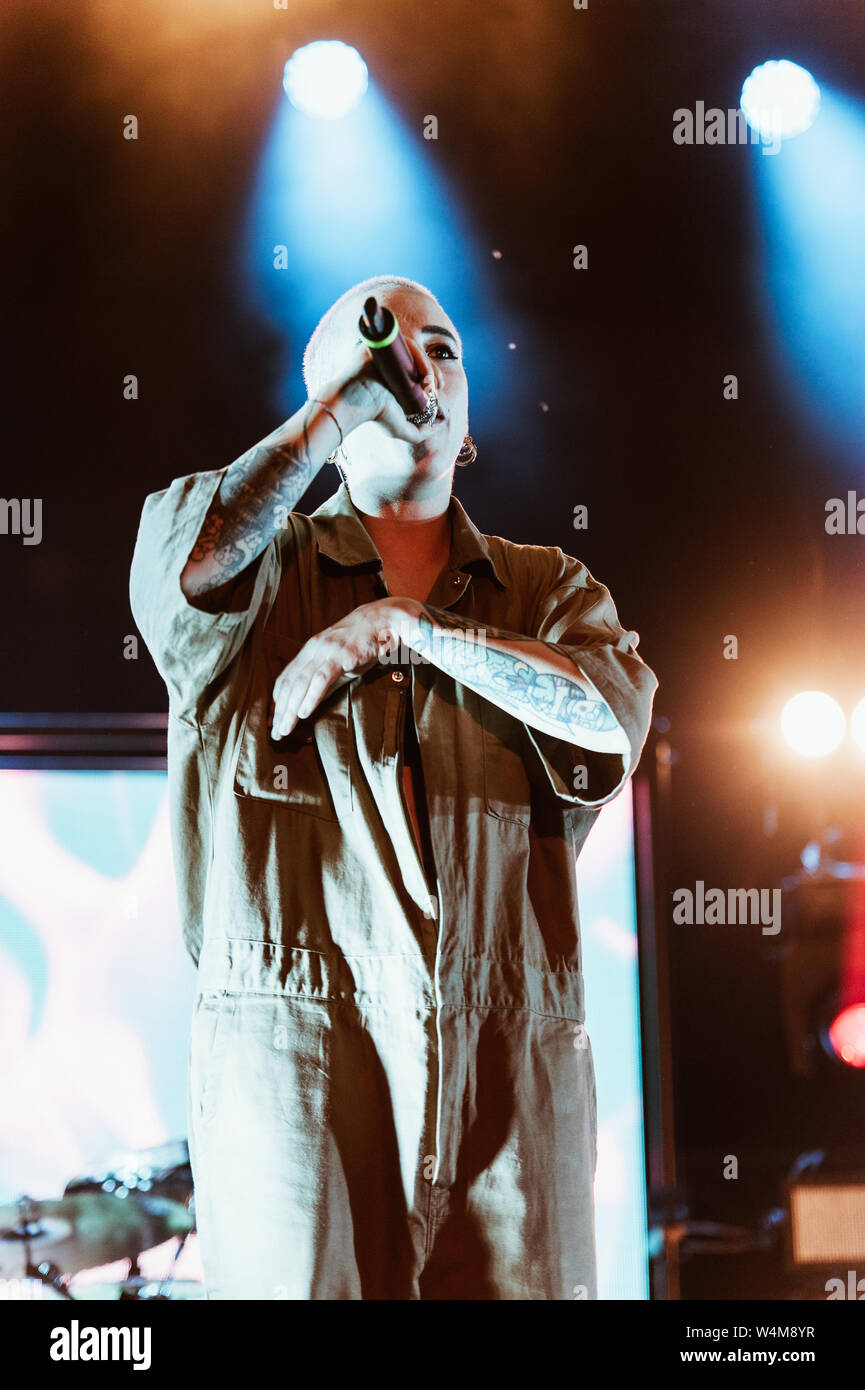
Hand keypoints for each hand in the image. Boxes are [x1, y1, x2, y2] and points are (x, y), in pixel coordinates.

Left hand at [270, 598, 419, 737]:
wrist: (383, 620)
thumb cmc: (363, 644)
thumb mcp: (340, 663)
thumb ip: (325, 682)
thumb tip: (310, 702)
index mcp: (310, 651)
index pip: (287, 679)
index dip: (279, 701)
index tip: (275, 720)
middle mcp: (313, 650)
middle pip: (291, 685)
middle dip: (282, 711)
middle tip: (276, 734)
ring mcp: (326, 651)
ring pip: (301, 684)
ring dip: (291, 709)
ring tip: (285, 729)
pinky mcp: (340, 655)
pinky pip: (321, 679)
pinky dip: (310, 697)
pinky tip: (303, 712)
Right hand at [317, 341, 440, 447]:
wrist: (354, 405)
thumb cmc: (374, 416)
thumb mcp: (400, 428)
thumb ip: (418, 432)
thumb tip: (435, 429)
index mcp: (397, 376)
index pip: (419, 368)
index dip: (432, 375)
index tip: (438, 388)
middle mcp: (392, 362)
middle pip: (418, 357)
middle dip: (433, 370)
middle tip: (437, 385)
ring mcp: (385, 352)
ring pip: (413, 349)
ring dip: (427, 363)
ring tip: (430, 380)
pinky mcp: (379, 344)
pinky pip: (403, 343)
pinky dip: (417, 354)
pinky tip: (422, 371)